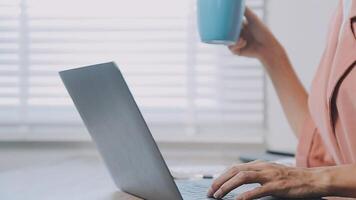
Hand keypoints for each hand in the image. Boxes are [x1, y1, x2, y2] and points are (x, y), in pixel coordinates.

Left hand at [207, 160, 328, 199]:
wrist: (313, 179)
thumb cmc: (292, 179)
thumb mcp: (271, 174)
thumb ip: (257, 176)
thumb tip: (240, 183)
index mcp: (259, 165)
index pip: (234, 168)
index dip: (221, 177)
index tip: (212, 186)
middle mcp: (262, 167)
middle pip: (234, 171)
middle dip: (220, 181)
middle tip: (210, 192)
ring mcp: (269, 176)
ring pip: (242, 177)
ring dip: (228, 187)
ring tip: (218, 195)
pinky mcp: (277, 186)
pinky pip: (258, 190)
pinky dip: (245, 195)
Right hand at [229, 7, 283, 61]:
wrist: (267, 46)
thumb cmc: (262, 32)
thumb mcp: (253, 19)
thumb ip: (246, 11)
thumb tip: (239, 4)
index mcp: (241, 27)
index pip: (231, 25)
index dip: (227, 23)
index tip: (224, 21)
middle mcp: (239, 35)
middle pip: (227, 33)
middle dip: (227, 32)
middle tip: (229, 30)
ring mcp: (238, 43)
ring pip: (227, 41)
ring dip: (233, 39)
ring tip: (241, 38)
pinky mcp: (238, 51)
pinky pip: (232, 48)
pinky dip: (236, 45)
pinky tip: (243, 42)